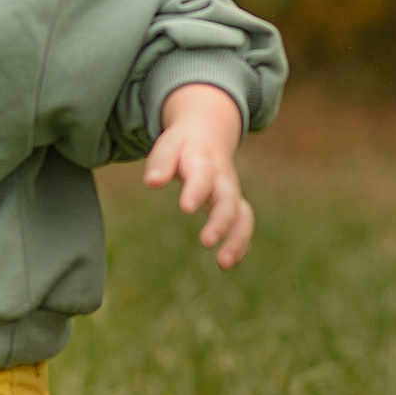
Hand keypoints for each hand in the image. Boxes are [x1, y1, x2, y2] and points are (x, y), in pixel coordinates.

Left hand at [145, 82, 253, 267]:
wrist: (208, 131)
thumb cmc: (182, 144)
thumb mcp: (169, 145)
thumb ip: (161, 162)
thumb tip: (152, 182)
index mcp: (203, 161)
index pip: (202, 176)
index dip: (196, 191)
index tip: (186, 208)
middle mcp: (221, 179)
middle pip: (228, 200)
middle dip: (220, 222)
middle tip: (206, 242)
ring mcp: (231, 192)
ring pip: (242, 216)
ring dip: (237, 239)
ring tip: (223, 263)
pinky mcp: (234, 203)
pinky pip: (243, 224)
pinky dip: (240, 244)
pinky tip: (227, 263)